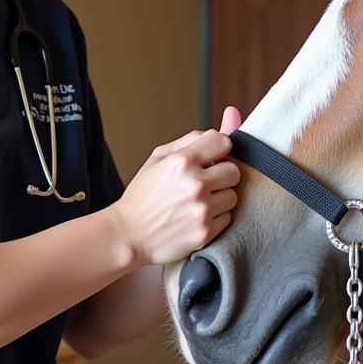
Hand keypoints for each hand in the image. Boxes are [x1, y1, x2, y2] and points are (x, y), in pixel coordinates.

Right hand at [114, 106, 242, 265]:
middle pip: (234, 171)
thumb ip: (190, 140)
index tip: (212, 157)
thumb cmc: (143, 195)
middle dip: (222, 175)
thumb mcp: (158, 158)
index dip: (219, 149)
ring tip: (198, 201)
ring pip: (233, 196)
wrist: (128, 235)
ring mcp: (201, 210)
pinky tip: (196, 217)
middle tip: (206, 182)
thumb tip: (222, 128)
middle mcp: (194, 184)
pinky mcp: (205, 232)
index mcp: (181, 161)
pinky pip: (228, 218)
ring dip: (220, 197)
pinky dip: (216, 218)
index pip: (223, 142)